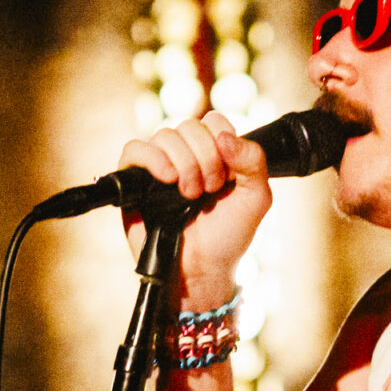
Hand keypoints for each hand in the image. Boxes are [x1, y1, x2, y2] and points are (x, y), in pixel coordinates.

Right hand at [118, 111, 272, 308]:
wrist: (202, 269)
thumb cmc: (227, 236)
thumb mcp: (256, 198)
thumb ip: (253, 161)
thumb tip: (224, 136)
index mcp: (214, 153)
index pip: (215, 121)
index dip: (223, 143)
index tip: (228, 176)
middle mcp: (185, 155)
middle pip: (190, 125)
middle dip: (205, 158)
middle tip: (209, 190)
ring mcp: (159, 166)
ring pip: (164, 135)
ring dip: (184, 163)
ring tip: (189, 195)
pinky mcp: (134, 180)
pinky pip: (134, 149)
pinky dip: (152, 158)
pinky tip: (168, 178)